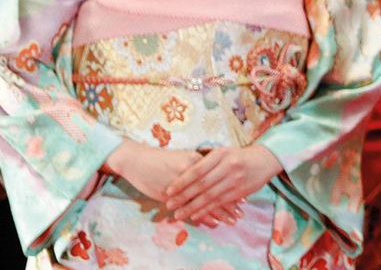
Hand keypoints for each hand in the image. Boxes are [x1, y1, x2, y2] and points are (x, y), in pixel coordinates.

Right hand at [104, 142, 242, 227]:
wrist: (136, 159)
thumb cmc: (160, 159)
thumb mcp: (183, 157)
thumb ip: (198, 165)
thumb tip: (215, 175)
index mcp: (197, 160)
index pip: (220, 177)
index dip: (232, 187)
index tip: (244, 197)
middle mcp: (192, 171)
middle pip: (216, 188)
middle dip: (230, 202)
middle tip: (241, 212)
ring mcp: (182, 183)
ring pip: (205, 199)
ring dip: (220, 211)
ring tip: (233, 220)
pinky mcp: (171, 193)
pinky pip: (190, 206)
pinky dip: (203, 214)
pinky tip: (213, 222)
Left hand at [165, 145, 281, 222]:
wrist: (266, 159)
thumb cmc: (239, 155)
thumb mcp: (223, 151)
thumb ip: (206, 160)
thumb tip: (182, 170)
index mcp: (220, 154)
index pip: (197, 170)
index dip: (182, 182)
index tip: (168, 190)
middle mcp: (228, 166)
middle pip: (201, 184)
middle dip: (183, 196)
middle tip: (169, 205)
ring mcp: (235, 179)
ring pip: (210, 196)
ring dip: (192, 207)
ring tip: (178, 215)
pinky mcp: (241, 191)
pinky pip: (220, 202)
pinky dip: (207, 210)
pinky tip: (196, 215)